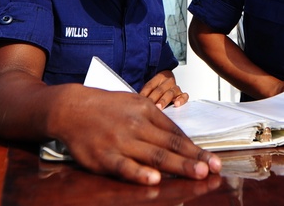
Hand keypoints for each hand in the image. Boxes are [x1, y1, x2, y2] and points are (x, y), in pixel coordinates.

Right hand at [0, 43, 218, 184]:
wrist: (70, 107)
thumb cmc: (106, 107)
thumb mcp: (134, 104)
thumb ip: (155, 120)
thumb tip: (179, 138)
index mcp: (145, 111)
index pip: (175, 133)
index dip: (195, 148)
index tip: (213, 160)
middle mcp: (136, 125)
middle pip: (169, 145)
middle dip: (194, 158)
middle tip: (214, 168)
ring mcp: (120, 141)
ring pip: (153, 156)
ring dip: (177, 166)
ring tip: (198, 174)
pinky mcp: (103, 156)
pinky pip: (124, 166)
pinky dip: (140, 174)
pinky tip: (154, 181)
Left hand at [140, 70, 188, 108]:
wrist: (169, 83)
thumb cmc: (158, 86)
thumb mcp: (151, 86)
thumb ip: (145, 92)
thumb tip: (135, 100)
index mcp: (159, 77)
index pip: (150, 85)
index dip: (144, 93)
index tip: (140, 100)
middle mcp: (168, 81)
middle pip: (159, 90)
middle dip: (153, 98)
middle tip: (148, 105)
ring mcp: (176, 88)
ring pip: (170, 93)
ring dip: (163, 101)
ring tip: (159, 108)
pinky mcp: (182, 94)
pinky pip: (184, 96)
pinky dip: (181, 100)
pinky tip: (177, 104)